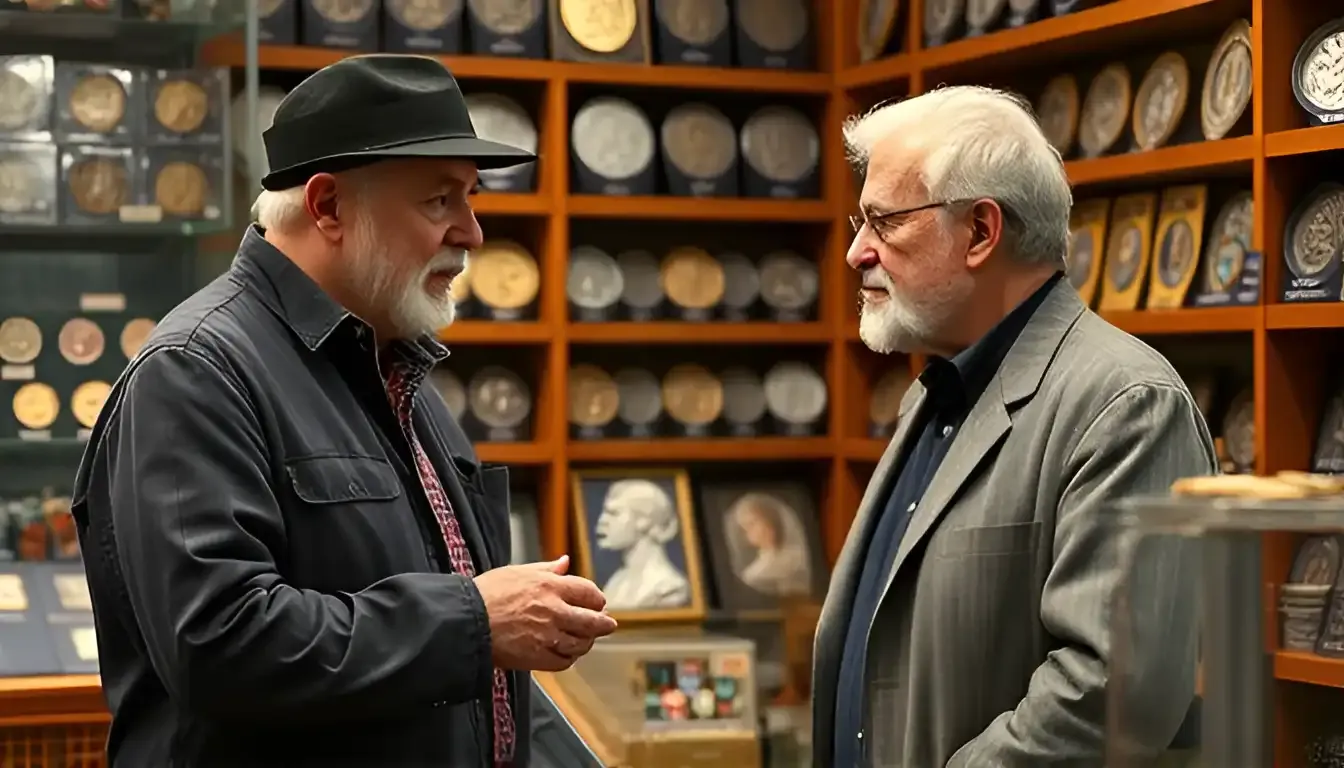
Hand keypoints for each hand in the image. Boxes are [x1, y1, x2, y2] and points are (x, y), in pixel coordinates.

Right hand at [474, 555, 617, 671]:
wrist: (466, 620)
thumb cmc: (487, 593)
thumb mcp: (517, 572)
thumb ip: (546, 568)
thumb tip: (565, 561)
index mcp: (550, 586)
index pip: (589, 592)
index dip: (597, 599)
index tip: (599, 603)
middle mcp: (554, 610)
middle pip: (593, 620)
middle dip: (604, 624)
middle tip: (608, 625)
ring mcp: (548, 635)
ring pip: (581, 643)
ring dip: (586, 642)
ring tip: (585, 640)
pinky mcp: (537, 657)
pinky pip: (564, 661)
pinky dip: (568, 658)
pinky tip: (566, 654)